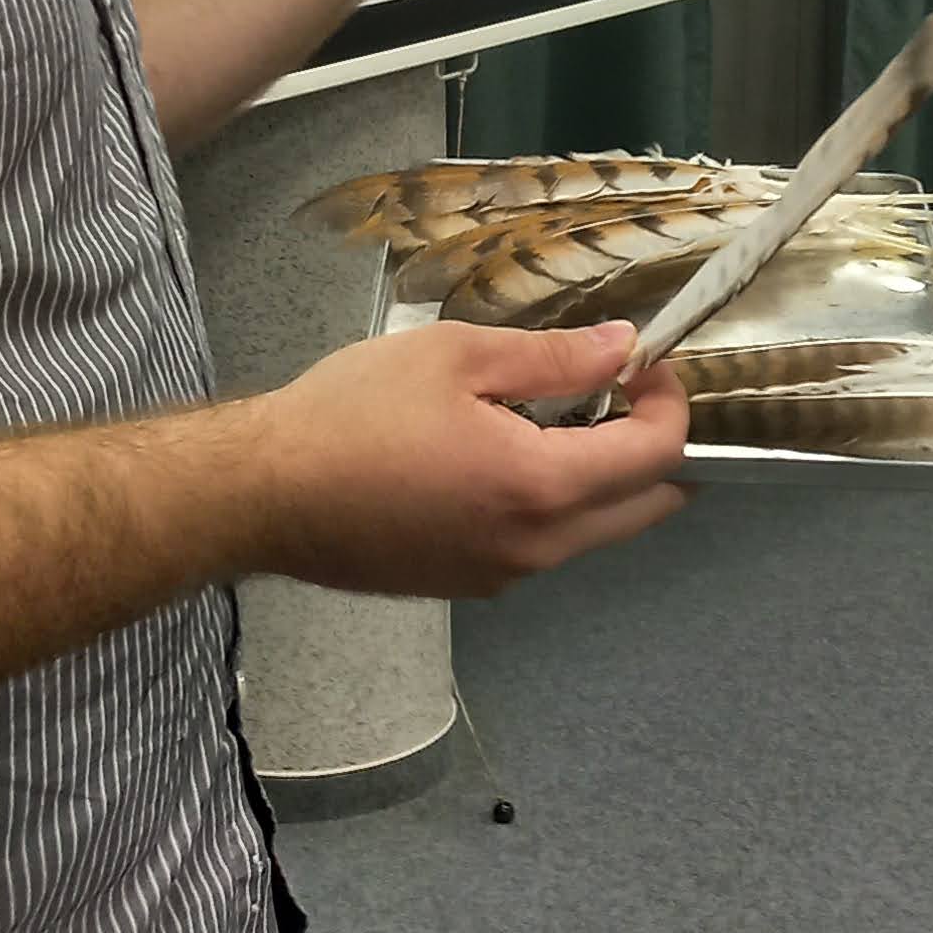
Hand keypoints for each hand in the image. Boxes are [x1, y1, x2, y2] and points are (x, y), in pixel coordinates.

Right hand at [250, 322, 692, 596]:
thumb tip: (622, 347)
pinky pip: (542, 545)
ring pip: (595, 530)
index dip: (669, 399)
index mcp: (541, 487)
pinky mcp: (468, 584)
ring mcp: (502, 576)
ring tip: (546, 414)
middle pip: (647, 507)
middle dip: (651, 445)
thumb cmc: (352, 414)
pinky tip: (497, 455)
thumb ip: (553, 356)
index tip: (642, 361)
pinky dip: (551, 502)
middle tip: (611, 389)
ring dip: (598, 475)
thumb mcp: (456, 356)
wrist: (264, 495)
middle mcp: (536, 548)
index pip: (658, 454)